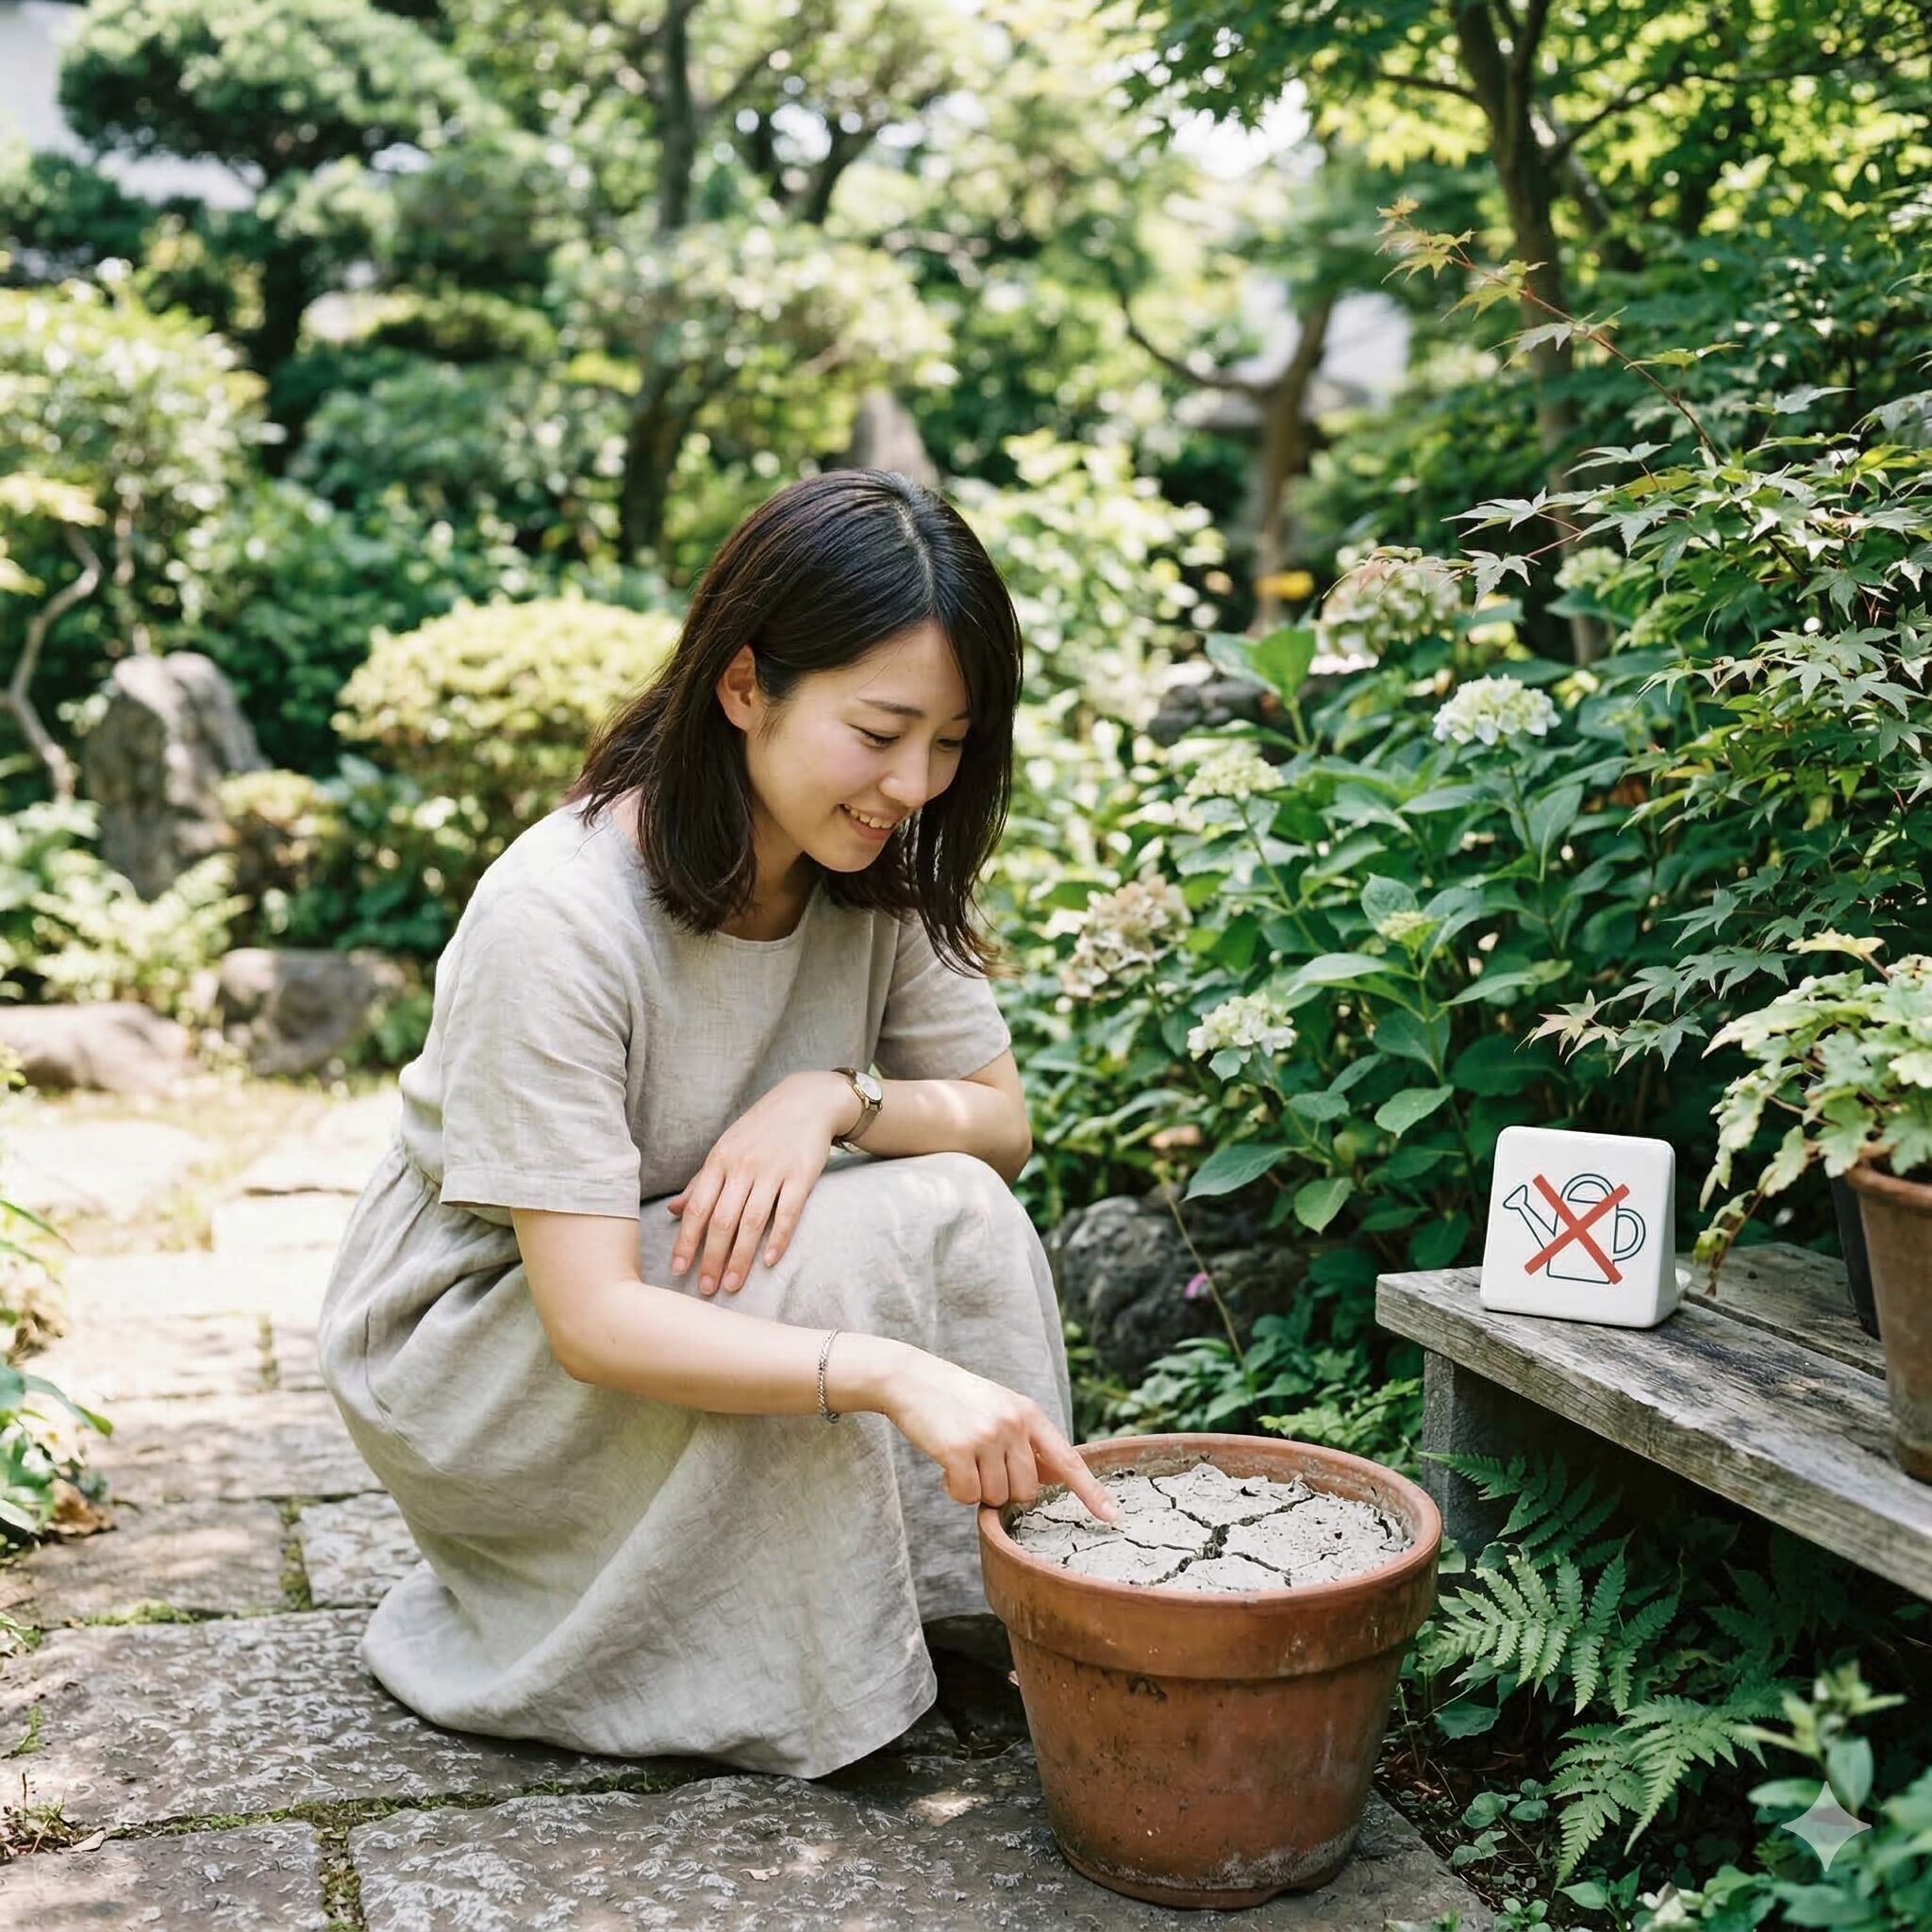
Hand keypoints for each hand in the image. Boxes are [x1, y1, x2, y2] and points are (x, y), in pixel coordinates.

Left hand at [666, 1072, 849, 1296]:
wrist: (806, 1101)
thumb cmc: (761, 1129)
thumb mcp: (726, 1148)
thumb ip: (701, 1182)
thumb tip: (674, 1211)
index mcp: (720, 1161)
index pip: (698, 1207)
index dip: (686, 1240)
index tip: (678, 1270)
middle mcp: (743, 1167)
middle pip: (722, 1219)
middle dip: (711, 1258)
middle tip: (706, 1289)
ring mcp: (773, 1171)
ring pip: (752, 1221)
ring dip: (740, 1257)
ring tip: (732, 1284)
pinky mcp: (801, 1175)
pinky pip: (788, 1212)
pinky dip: (778, 1238)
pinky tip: (769, 1262)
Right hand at [878, 1348, 1120, 1522]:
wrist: (912, 1378)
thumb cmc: (958, 1399)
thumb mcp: (1001, 1408)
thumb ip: (1026, 1441)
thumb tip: (1054, 1479)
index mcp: (1029, 1413)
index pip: (1067, 1459)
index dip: (1090, 1491)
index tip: (1113, 1516)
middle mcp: (1013, 1424)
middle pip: (1026, 1491)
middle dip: (1003, 1488)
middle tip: (980, 1464)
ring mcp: (986, 1436)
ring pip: (996, 1497)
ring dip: (976, 1488)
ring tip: (961, 1457)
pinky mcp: (958, 1449)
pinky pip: (967, 1496)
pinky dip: (955, 1489)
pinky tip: (945, 1465)